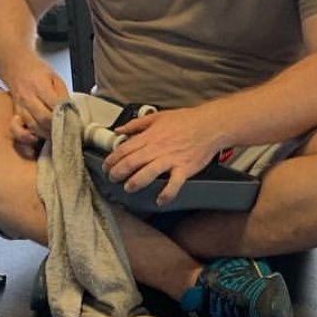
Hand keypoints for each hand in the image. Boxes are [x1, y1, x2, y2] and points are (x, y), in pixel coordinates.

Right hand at [6, 57, 69, 154]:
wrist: (16, 67)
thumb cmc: (38, 73)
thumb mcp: (55, 78)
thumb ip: (63, 96)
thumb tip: (71, 113)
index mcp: (39, 86)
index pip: (54, 106)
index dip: (65, 117)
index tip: (74, 123)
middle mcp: (28, 98)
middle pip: (44, 119)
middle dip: (57, 128)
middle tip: (67, 132)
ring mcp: (20, 108)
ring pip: (34, 127)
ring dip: (47, 135)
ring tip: (56, 136)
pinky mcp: (16, 115)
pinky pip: (18, 131)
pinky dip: (27, 138)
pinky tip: (35, 139)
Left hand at [103, 107, 224, 206]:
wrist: (209, 126)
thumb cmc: (186, 121)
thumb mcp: (157, 116)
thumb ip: (136, 124)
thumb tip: (120, 129)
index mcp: (150, 136)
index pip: (125, 149)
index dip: (112, 159)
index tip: (107, 166)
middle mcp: (158, 148)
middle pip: (132, 162)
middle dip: (118, 172)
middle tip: (112, 178)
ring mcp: (171, 159)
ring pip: (148, 173)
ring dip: (135, 182)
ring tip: (129, 187)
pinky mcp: (184, 169)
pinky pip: (174, 184)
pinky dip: (166, 193)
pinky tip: (160, 200)